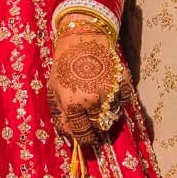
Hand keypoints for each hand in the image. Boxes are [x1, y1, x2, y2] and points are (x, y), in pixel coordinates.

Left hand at [48, 21, 122, 141]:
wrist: (82, 38)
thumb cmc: (64, 64)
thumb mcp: (53, 90)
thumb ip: (61, 116)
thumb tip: (70, 136)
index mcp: (73, 103)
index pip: (82, 134)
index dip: (84, 139)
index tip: (86, 139)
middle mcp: (93, 100)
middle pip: (99, 127)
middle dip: (94, 125)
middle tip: (90, 116)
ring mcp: (110, 92)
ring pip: (112, 115)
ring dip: (106, 112)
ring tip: (97, 97)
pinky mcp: (123, 83)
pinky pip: (123, 103)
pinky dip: (117, 101)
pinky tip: (107, 90)